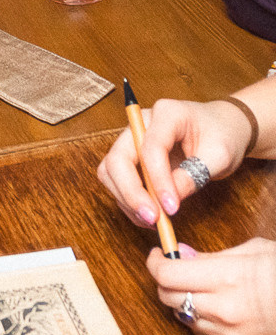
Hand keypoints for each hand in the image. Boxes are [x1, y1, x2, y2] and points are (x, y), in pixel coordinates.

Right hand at [97, 98, 255, 226]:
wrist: (222, 127)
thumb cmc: (223, 135)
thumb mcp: (220, 155)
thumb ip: (194, 175)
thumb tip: (168, 203)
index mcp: (167, 114)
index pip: (150, 148)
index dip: (158, 180)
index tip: (172, 208)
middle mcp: (142, 123)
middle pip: (118, 158)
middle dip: (130, 191)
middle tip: (153, 218)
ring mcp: (133, 139)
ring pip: (110, 171)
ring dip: (127, 199)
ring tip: (154, 221)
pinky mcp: (132, 157)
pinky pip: (118, 181)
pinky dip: (130, 202)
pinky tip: (152, 216)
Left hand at [147, 239, 275, 334]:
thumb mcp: (252, 251)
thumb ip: (210, 256)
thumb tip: (179, 254)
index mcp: (227, 279)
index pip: (167, 275)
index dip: (155, 262)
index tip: (157, 253)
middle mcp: (224, 310)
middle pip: (167, 298)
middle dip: (163, 281)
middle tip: (172, 268)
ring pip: (182, 318)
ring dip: (180, 301)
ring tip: (195, 287)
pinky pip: (202, 334)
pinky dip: (198, 319)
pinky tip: (212, 306)